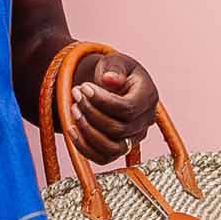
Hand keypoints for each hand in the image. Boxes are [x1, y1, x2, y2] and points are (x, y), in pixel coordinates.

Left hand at [66, 49, 158, 163]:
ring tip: (74, 110)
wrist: (112, 84)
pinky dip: (84, 147)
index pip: (128, 109)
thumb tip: (109, 80)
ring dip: (88, 132)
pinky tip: (71, 129)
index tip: (83, 87)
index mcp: (149, 97)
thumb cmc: (114, 71)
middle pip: (119, 129)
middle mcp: (146, 121)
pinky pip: (103, 158)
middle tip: (75, 94)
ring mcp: (134, 138)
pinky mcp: (120, 149)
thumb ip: (114, 67)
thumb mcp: (115, 61)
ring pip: (113, 148)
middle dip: (91, 113)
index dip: (103, 101)